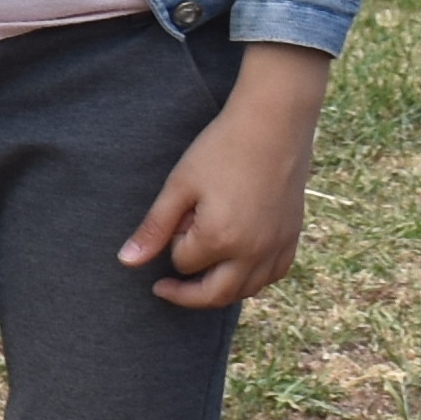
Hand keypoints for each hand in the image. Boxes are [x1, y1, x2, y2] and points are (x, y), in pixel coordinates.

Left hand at [122, 44, 329, 308]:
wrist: (274, 125)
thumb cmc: (220, 150)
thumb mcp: (179, 186)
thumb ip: (154, 228)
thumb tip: (127, 262)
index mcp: (220, 239)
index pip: (184, 263)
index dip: (173, 245)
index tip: (177, 219)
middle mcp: (253, 252)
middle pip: (215, 294)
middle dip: (187, 294)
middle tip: (165, 287)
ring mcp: (277, 247)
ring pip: (246, 290)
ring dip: (220, 291)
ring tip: (199, 276)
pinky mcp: (293, 238)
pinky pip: (273, 275)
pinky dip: (252, 279)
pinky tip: (238, 267)